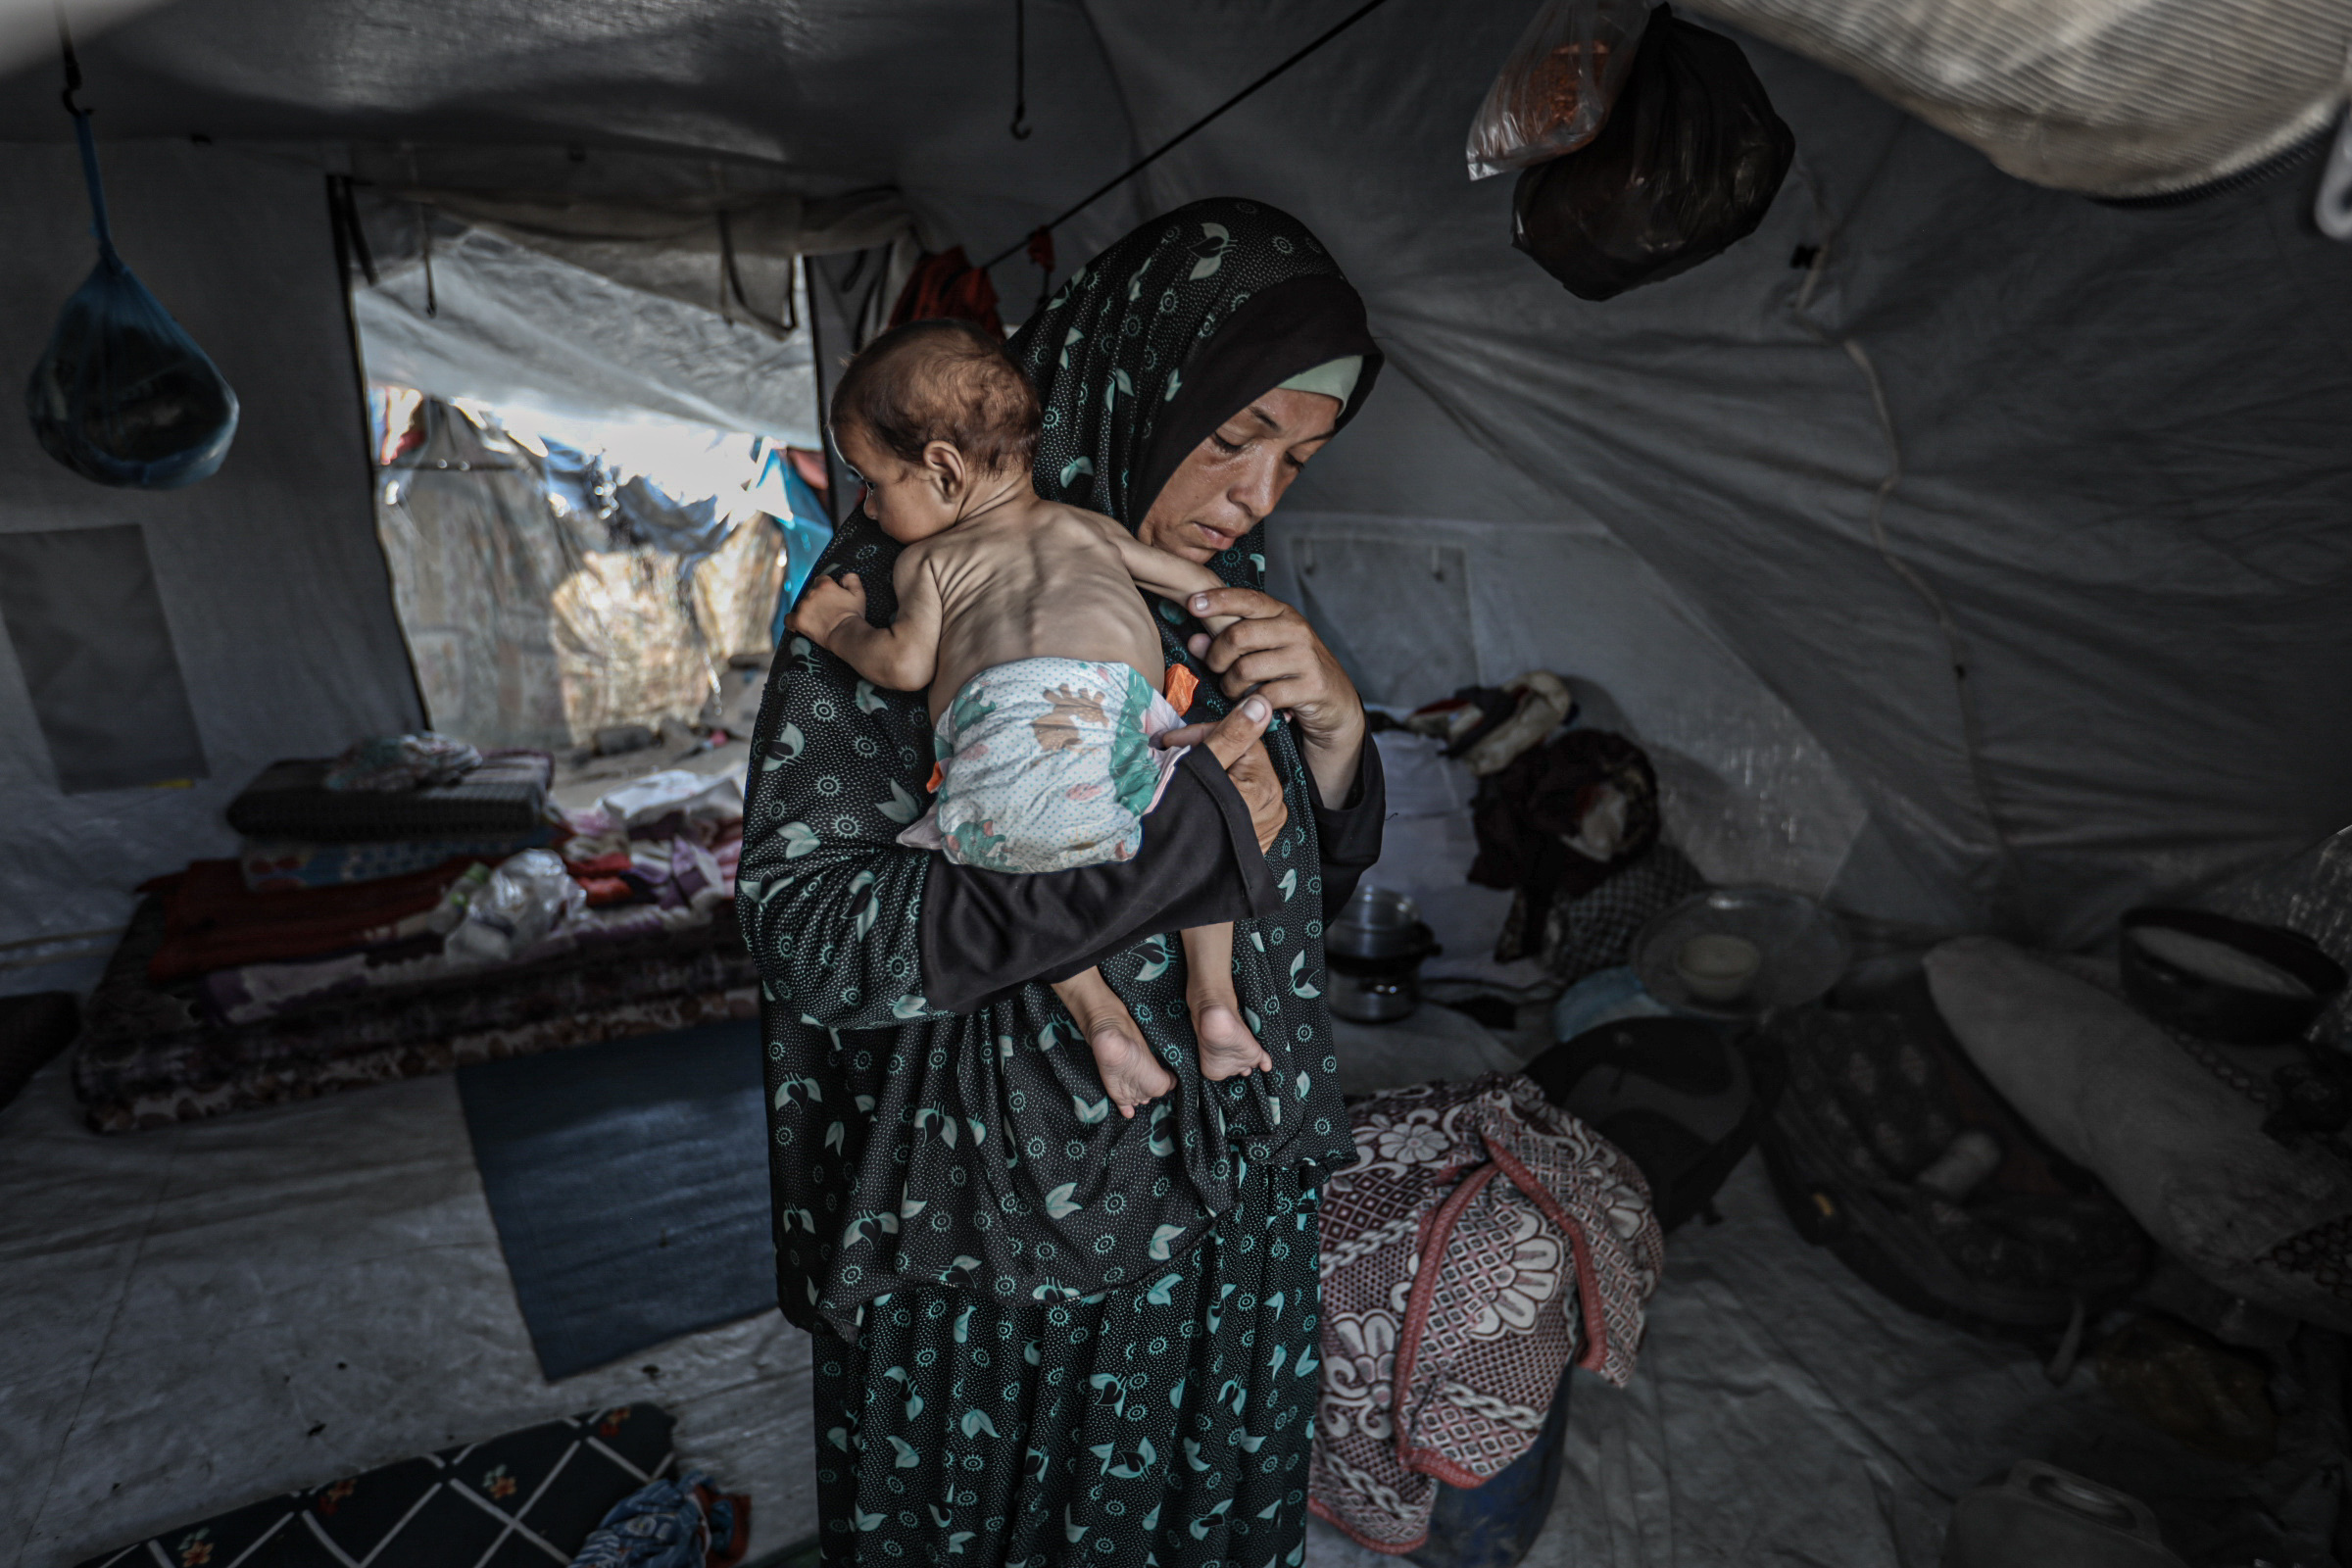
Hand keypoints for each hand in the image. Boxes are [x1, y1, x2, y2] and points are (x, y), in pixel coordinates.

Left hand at [787, 571, 865, 646]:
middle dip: (818, 600)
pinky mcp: (799, 620)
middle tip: (828, 611)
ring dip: (809, 610)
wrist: (846, 633)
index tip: (831, 597)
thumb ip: (851, 579)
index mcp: (825, 585)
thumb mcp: (858, 594)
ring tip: (819, 621)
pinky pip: (789, 619)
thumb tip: (843, 577)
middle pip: (811, 593)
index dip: (826, 588)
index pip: (820, 580)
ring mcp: (804, 607)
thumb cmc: (853, 614)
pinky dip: (792, 621)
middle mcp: (811, 593)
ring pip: (802, 605)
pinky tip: (798, 624)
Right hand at [1160, 695, 1287, 854]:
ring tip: (1179, 776)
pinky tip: (1194, 798)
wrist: (1163, 876)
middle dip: (1207, 752)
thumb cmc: (1177, 821)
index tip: (1172, 741)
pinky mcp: (1256, 840)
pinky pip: (1241, 804)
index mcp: (1265, 788)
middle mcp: (1274, 808)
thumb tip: (1262, 704)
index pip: (1242, 739)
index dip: (1205, 734)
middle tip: (1170, 754)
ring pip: (1240, 781)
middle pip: (1242, 759)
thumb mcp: (1200, 769)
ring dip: (1210, 772)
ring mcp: (1267, 827)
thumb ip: (1232, 735)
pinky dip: (1218, 795)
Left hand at [1184, 587, 1365, 802]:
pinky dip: (1251, 703)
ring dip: (1231, 686)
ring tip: (1236, 690)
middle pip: (1238, 636)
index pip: (1247, 599)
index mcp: (1283, 614)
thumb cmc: (1292, 673)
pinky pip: (1263, 695)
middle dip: (1217, 657)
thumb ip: (1227, 644)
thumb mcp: (1262, 651)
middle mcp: (1296, 630)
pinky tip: (1255, 703)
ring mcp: (1306, 658)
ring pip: (1246, 669)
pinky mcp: (1311, 686)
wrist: (1336, 702)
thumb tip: (1195, 642)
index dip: (1217, 600)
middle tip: (1217, 670)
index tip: (1192, 604)